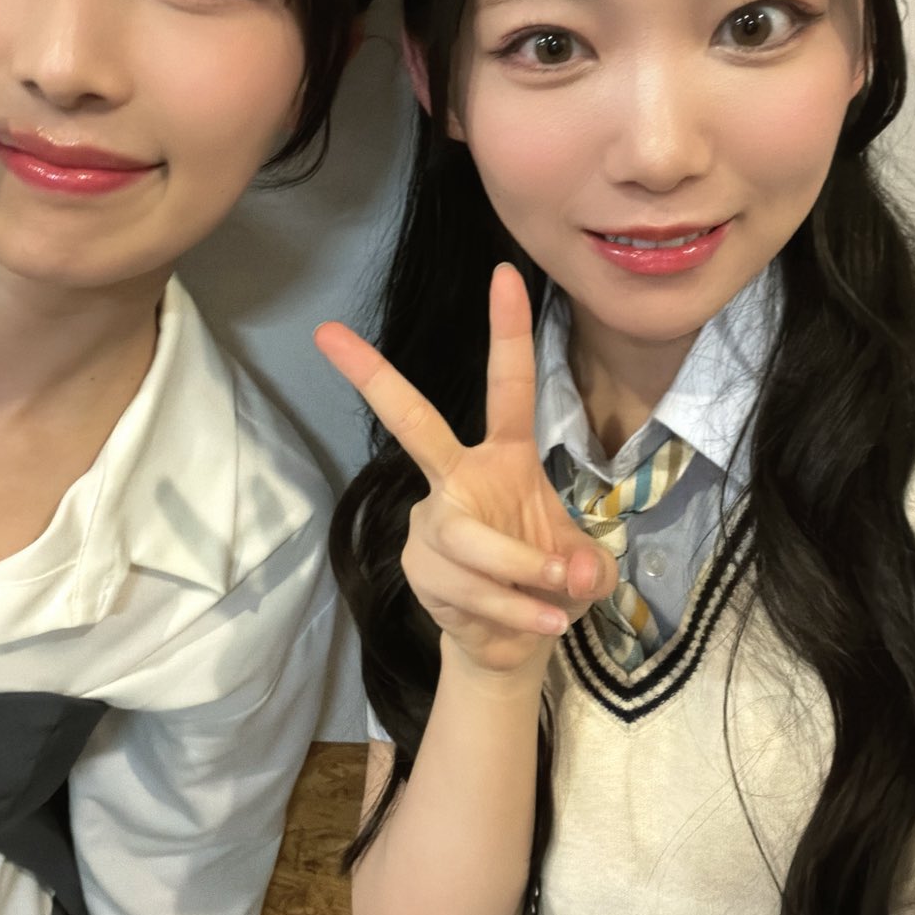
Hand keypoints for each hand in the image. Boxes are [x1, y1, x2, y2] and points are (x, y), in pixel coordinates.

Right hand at [316, 264, 613, 678]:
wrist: (512, 642)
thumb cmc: (547, 583)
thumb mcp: (586, 570)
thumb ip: (586, 567)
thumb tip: (569, 572)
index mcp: (504, 457)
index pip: (508, 386)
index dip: (507, 331)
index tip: (505, 273)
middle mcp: (458, 478)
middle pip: (414, 423)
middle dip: (373, 379)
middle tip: (328, 335)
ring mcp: (432, 521)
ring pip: (471, 541)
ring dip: (520, 578)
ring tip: (555, 610)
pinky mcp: (419, 565)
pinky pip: (468, 588)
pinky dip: (511, 612)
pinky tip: (531, 624)